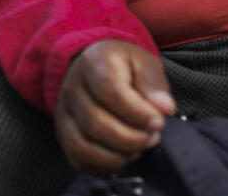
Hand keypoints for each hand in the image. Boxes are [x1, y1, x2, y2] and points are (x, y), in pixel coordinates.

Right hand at [55, 40, 176, 175]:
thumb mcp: (143, 62)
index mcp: (93, 64)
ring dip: (119, 154)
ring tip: (140, 146)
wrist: (95, 69)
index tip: (157, 121)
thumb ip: (154, 84)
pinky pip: (80, 160)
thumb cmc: (122, 67)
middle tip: (153, 136)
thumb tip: (164, 108)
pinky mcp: (64, 136)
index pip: (110, 91)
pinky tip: (124, 155)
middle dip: (132, 138)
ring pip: (84, 146)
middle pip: (96, 124)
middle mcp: (72, 90)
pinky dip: (106, 165)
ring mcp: (64, 115)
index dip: (137, 112)